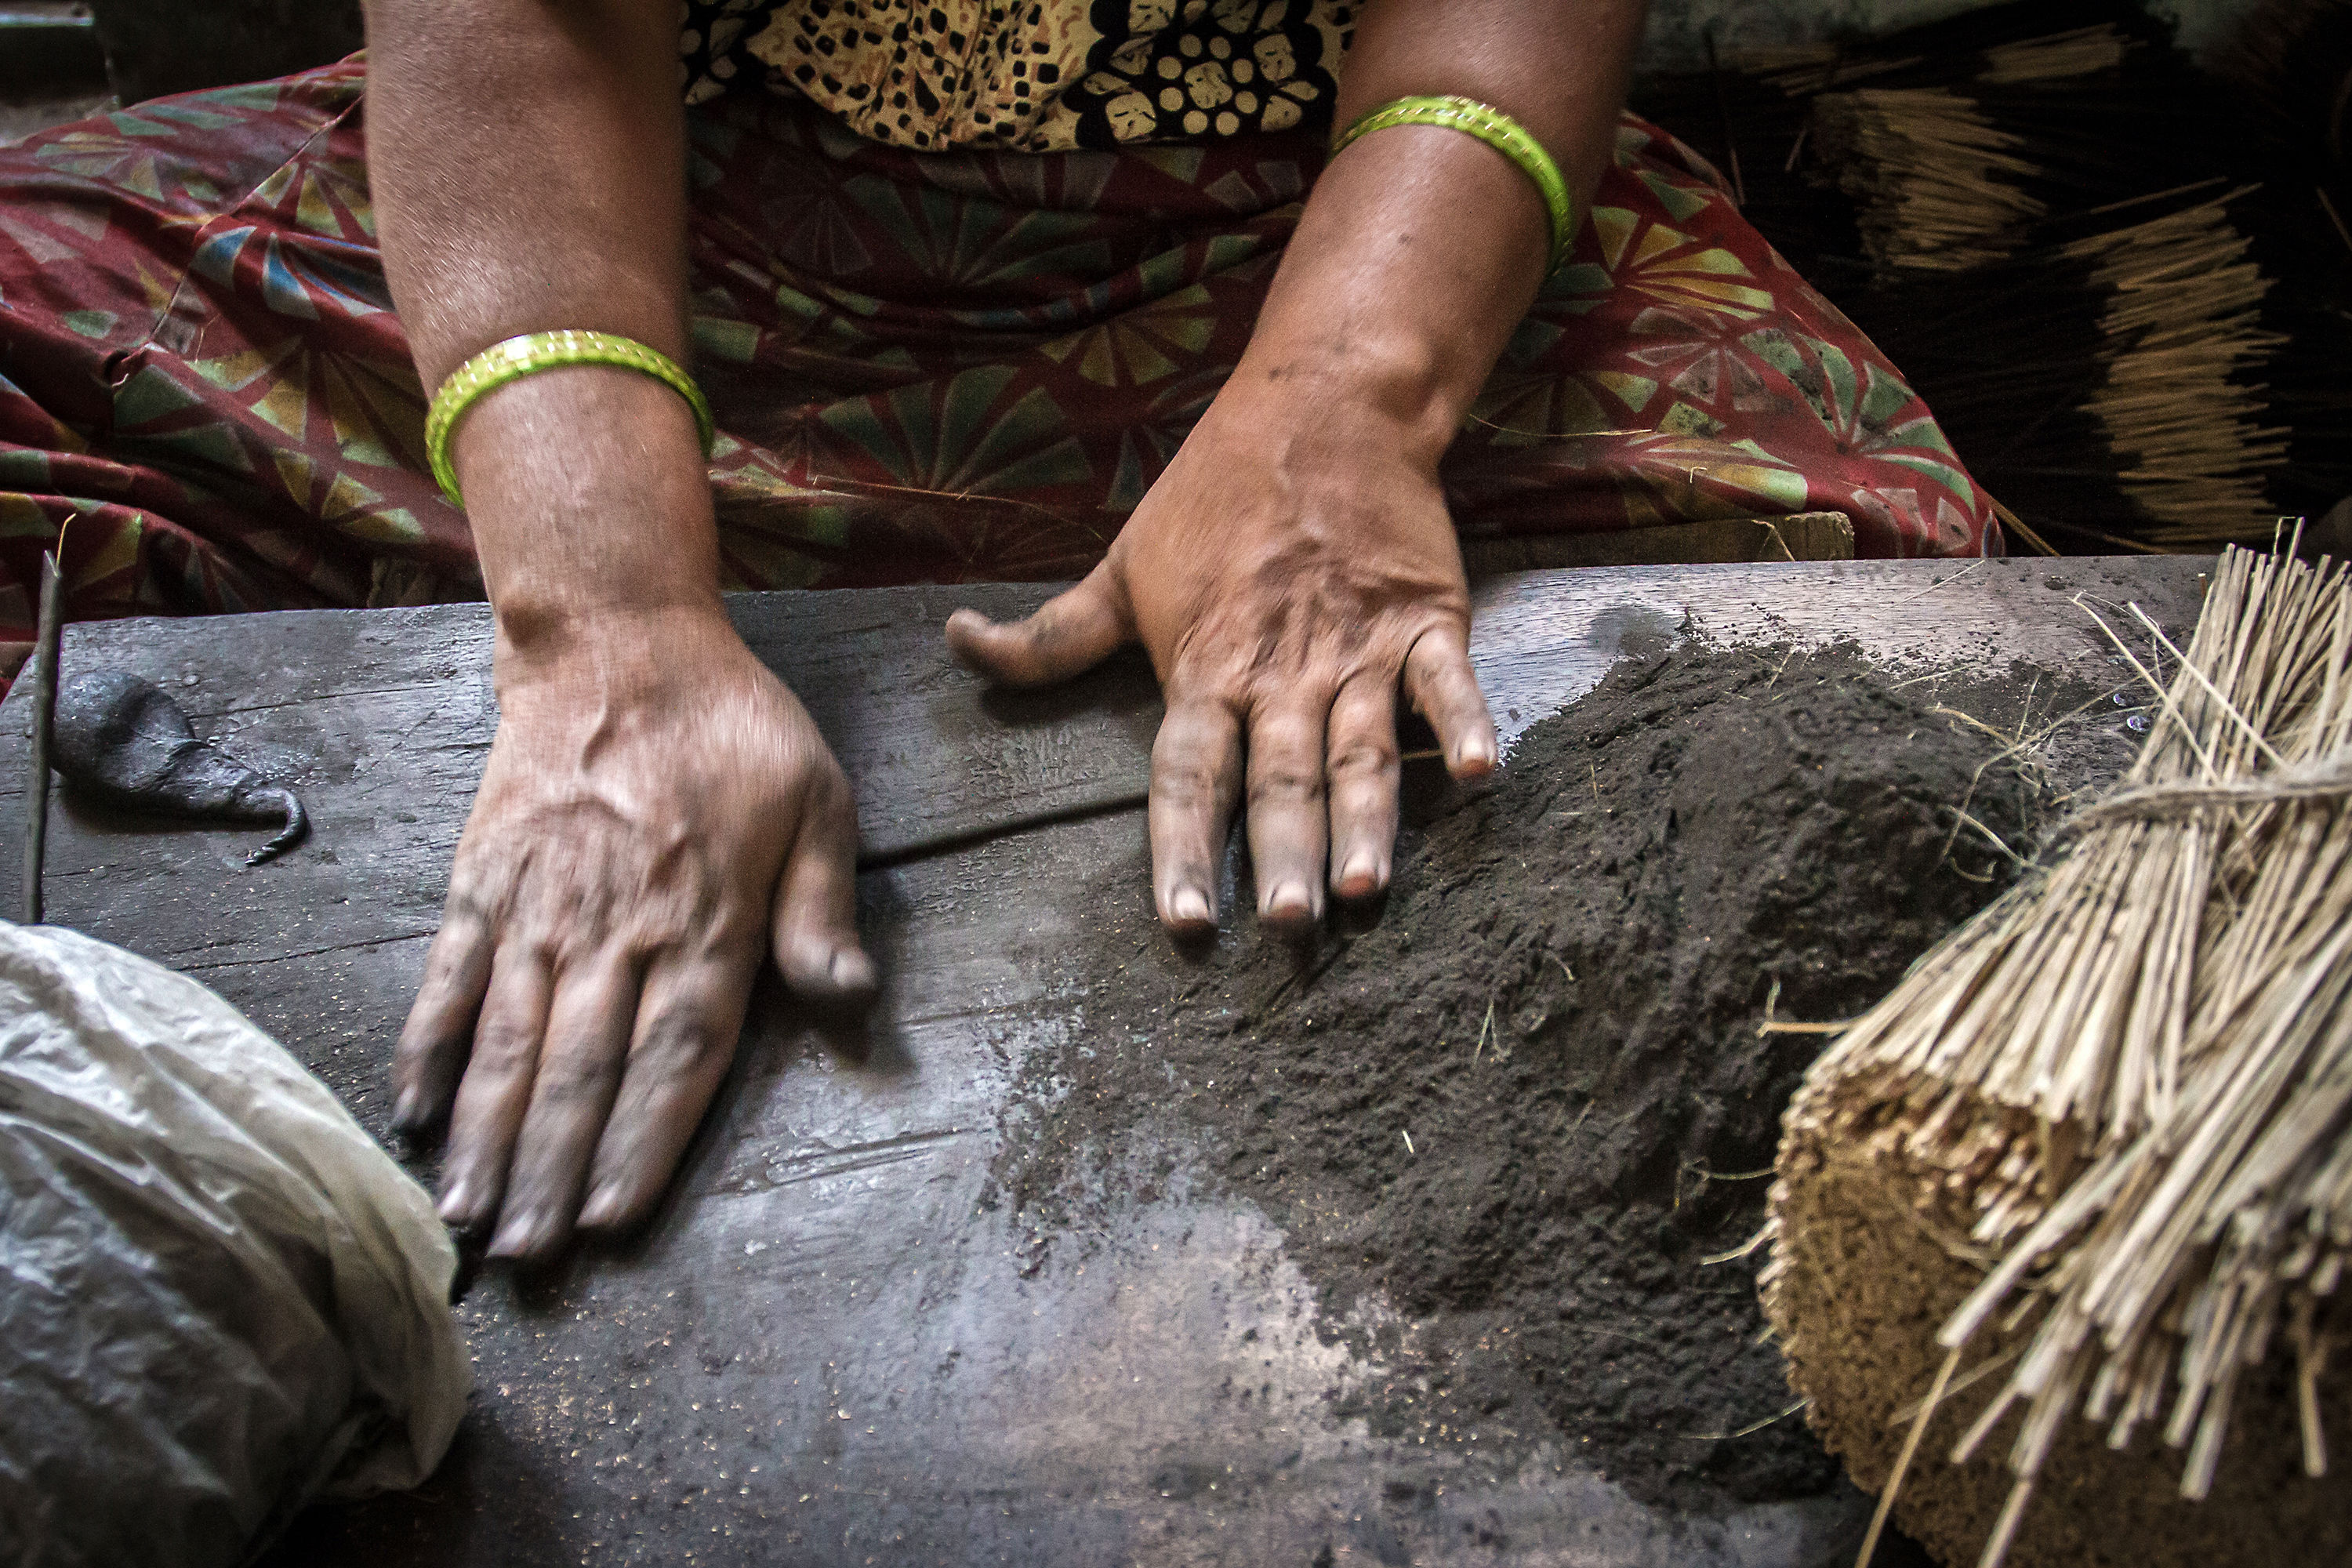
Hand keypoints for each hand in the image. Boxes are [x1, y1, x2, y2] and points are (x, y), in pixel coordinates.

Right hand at [390, 608, 873, 1261]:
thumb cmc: (734, 728)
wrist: (619, 641)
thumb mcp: (817, 800)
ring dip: (486, 1136)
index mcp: (708, 921)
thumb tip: (848, 996)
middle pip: (583, 1072)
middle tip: (527, 1258)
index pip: (676, 1058)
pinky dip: (427, 1046)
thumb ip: (822, 907)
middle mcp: (620, 928)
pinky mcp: (483, 878)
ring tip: (467, 1217)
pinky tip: (412, 1113)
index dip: (640, 1144)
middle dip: (552, 1172)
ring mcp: (542, 906)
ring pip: (509, 1043)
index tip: (609, 1220)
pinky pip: (449, 977)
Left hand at [945, 393, 1495, 935]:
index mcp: (1205, 669)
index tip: (1186, 925)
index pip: (1187, 777)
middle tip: (1288, 926)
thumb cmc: (1213, 495)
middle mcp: (1281, 672)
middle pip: (1280, 780)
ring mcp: (1357, 649)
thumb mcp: (1120, 567)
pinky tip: (1482, 774)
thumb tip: (956, 643)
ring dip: (1365, 819)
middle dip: (1284, 855)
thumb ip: (1050, 636)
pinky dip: (1467, 722)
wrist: (1324, 404)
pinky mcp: (1426, 619)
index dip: (1185, 852)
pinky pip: (1447, 680)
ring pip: (1361, 749)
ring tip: (1366, 886)